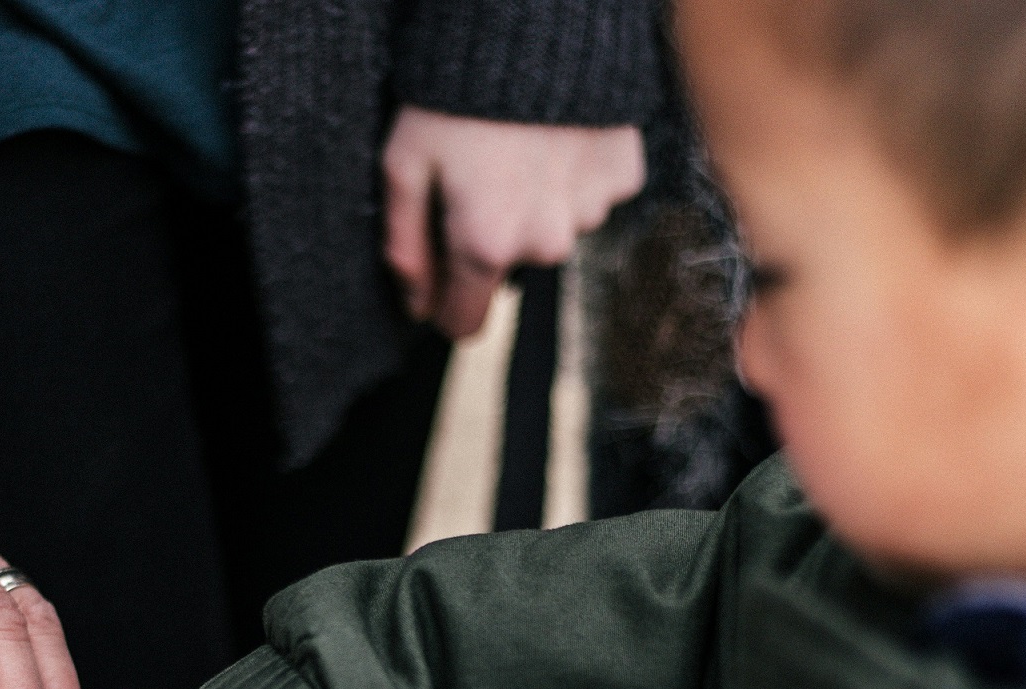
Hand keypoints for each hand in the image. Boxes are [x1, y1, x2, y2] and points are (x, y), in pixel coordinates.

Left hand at [383, 107, 645, 337]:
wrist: (537, 24)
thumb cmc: (454, 92)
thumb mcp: (403, 163)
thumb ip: (405, 244)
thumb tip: (416, 305)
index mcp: (486, 244)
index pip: (465, 321)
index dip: (444, 304)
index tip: (437, 278)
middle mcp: (545, 242)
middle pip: (510, 268)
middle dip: (491, 237)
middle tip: (477, 176)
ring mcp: (590, 210)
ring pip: (553, 229)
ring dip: (535, 203)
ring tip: (517, 148)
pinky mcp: (622, 176)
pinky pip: (591, 193)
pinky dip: (571, 174)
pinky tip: (554, 137)